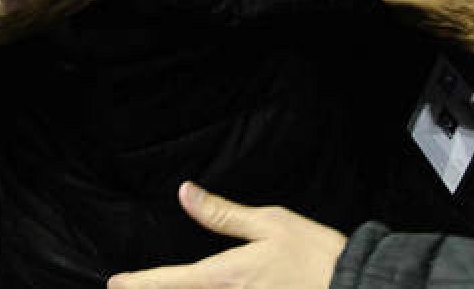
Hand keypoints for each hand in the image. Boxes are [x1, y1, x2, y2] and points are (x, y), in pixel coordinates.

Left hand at [107, 182, 345, 287]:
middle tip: (134, 288)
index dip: (140, 283)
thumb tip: (185, 193)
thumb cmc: (317, 254)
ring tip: (169, 287)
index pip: (172, 280)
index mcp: (227, 276)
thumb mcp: (270, 222)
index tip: (115, 284)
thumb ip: (222, 214)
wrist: (358, 285)